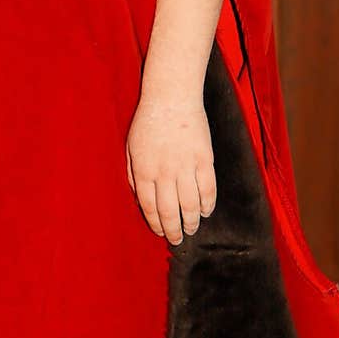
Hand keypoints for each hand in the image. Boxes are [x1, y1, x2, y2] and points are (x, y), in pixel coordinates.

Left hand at [126, 95, 215, 244]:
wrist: (171, 98)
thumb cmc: (148, 121)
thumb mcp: (130, 147)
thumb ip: (132, 174)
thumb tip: (140, 199)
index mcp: (143, 170)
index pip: (149, 208)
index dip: (156, 224)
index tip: (161, 232)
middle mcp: (164, 172)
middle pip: (170, 212)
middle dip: (174, 230)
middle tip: (178, 239)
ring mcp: (185, 166)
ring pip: (191, 205)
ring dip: (192, 222)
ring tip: (192, 228)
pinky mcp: (204, 159)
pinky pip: (208, 189)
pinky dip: (208, 204)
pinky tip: (205, 210)